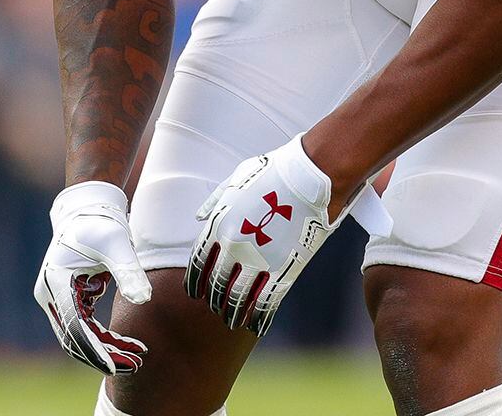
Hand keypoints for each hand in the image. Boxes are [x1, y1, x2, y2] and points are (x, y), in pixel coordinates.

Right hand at [34, 181, 152, 373]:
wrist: (87, 209)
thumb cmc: (101, 224)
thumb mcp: (118, 244)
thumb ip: (129, 271)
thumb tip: (143, 299)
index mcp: (57, 281)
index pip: (75, 326)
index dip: (95, 350)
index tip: (117, 366)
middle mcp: (50, 293)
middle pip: (74, 337)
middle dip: (104, 355)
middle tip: (135, 365)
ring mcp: (56, 297)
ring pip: (78, 336)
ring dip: (105, 349)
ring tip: (136, 358)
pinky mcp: (66, 298)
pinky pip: (83, 326)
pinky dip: (102, 338)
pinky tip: (126, 344)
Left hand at [185, 135, 391, 335]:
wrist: (308, 177)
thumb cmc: (272, 174)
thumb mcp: (235, 181)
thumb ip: (214, 202)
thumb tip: (199, 218)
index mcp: (219, 225)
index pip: (198, 262)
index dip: (194, 281)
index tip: (193, 293)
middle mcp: (233, 246)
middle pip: (216, 283)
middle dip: (213, 300)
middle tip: (214, 309)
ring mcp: (258, 259)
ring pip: (238, 298)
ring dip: (232, 313)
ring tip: (231, 322)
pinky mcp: (283, 268)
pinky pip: (266, 302)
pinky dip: (259, 318)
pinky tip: (256, 327)